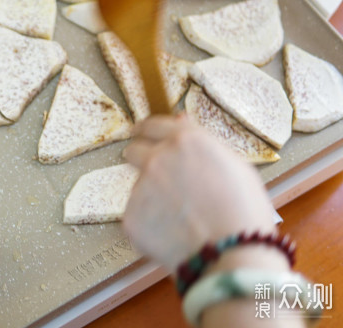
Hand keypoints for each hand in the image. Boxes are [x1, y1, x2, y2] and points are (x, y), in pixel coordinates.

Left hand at [122, 115, 276, 271]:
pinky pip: (138, 216)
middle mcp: (157, 159)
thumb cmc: (244, 211)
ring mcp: (140, 188)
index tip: (142, 134)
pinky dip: (151, 225)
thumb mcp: (235, 166)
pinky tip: (174, 235)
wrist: (232, 254)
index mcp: (185, 141)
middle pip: (135, 151)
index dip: (147, 130)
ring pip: (140, 187)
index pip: (153, 125)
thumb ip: (201, 142)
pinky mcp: (130, 217)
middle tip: (156, 176)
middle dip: (141, 159)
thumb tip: (180, 120)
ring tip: (182, 219)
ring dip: (152, 197)